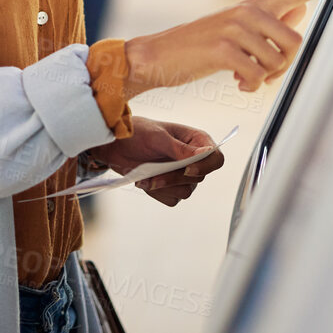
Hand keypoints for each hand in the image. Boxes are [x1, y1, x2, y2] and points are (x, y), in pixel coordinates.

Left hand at [85, 118, 224, 206]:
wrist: (117, 146)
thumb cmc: (137, 132)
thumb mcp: (157, 137)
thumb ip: (179, 148)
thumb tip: (202, 155)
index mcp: (196, 141)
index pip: (215, 158)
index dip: (205, 166)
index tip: (187, 169)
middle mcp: (193, 159)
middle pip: (198, 178)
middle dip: (174, 177)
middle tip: (153, 173)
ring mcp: (183, 175)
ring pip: (185, 191)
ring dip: (163, 186)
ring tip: (145, 177)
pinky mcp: (171, 187)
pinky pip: (172, 199)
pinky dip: (157, 193)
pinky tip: (145, 181)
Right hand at [121, 0, 332, 98]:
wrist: (159, 56)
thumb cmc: (200, 45)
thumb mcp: (236, 28)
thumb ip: (270, 20)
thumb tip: (301, 11)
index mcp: (253, 5)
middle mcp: (248, 11)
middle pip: (295, 41)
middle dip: (286, 65)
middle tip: (266, 75)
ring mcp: (236, 28)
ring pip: (278, 61)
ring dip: (265, 78)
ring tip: (245, 78)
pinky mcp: (225, 48)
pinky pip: (257, 75)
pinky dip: (251, 86)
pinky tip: (237, 83)